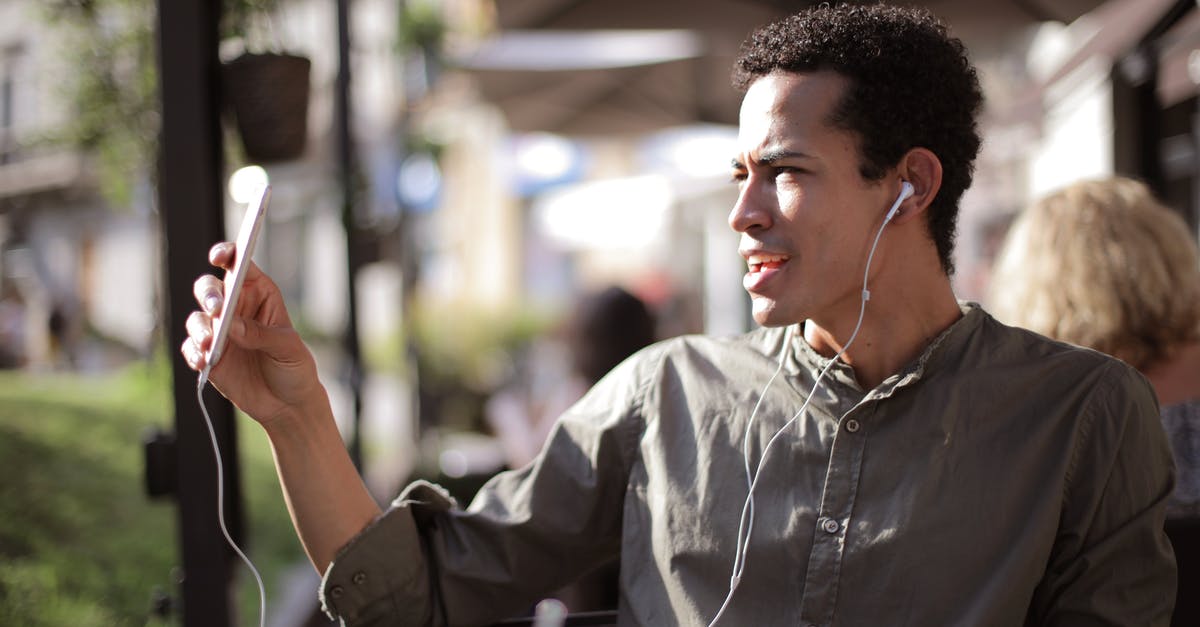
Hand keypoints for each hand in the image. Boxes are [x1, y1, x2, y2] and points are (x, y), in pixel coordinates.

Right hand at [181, 241, 323, 428]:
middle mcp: (236, 309)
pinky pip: (191, 348)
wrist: (287, 405)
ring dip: (200, 329)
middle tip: (218, 310)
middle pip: (210, 289)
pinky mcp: (208, 355)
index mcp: (260, 295)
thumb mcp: (288, 349)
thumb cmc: (295, 369)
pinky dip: (194, 352)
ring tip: (212, 344)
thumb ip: (261, 335)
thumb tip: (232, 326)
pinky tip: (204, 361)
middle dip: (209, 296)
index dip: (227, 254)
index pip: (240, 266)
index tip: (220, 257)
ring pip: (197, 319)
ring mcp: (219, 332)